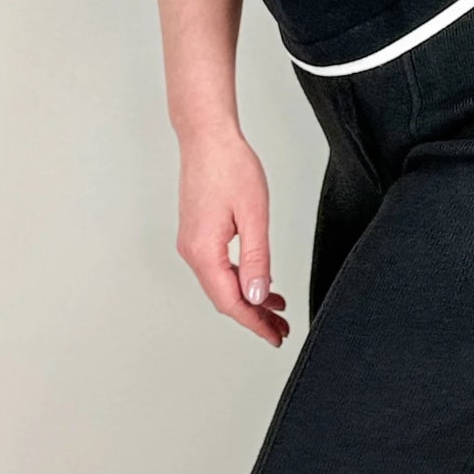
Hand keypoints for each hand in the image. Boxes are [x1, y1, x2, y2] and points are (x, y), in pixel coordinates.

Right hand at [175, 127, 289, 346]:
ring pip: (221, 283)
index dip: (254, 323)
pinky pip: (218, 267)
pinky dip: (240, 279)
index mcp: (204, 252)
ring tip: (277, 308)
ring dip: (248, 298)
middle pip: (224, 297)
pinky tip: (259, 281)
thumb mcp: (253, 215)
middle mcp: (192, 252)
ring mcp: (192, 243)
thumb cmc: (230, 167)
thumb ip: (256, 258)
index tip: (275, 336)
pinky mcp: (197, 233)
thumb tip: (256, 295)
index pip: (230, 301)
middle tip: (281, 328)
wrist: (207, 137)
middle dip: (254, 316)